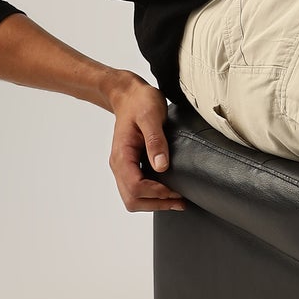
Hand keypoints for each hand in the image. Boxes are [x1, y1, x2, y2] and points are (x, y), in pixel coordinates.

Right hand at [108, 75, 186, 212]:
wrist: (129, 95)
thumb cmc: (139, 102)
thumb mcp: (151, 116)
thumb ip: (156, 141)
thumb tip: (161, 166)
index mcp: (122, 155)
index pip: (135, 186)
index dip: (156, 193)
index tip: (175, 190)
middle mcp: (119, 165)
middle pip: (132, 200)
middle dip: (156, 203)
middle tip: (179, 200)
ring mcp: (124, 167)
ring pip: (133, 198)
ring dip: (154, 203)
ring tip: (177, 200)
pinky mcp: (131, 166)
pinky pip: (137, 189)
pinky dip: (152, 196)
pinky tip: (168, 192)